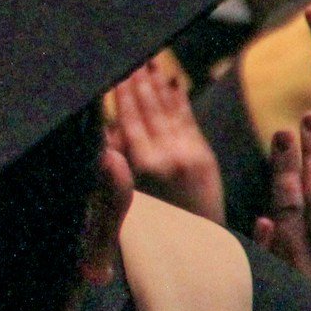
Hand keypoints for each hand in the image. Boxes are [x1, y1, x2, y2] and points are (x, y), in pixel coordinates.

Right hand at [107, 61, 224, 224]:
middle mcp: (168, 155)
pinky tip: (175, 84)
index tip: (116, 69)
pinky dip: (181, 101)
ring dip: (159, 85)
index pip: (129, 118)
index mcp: (144, 164)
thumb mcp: (123, 203)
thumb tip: (105, 130)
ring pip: (170, 111)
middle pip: (150, 109)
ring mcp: (190, 155)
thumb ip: (114, 164)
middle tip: (133, 55)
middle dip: (140, 81)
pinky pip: (190, 122)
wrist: (198, 256)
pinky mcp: (205, 159)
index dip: (122, 92)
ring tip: (150, 63)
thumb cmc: (152, 233)